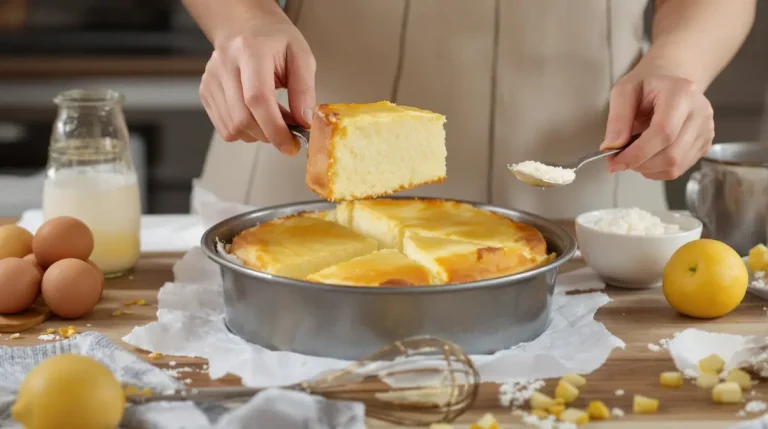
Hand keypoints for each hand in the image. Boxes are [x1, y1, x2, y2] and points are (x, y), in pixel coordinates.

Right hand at [199, 10, 315, 155]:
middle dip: (269, 135)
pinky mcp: (205, 92)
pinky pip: (225, 128)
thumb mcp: (301, 56)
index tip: (291, 144)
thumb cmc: (274, 41)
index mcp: (250, 50)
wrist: (245, 27)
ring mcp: (211, 79)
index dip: (274, 128)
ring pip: (232, 128)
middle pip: (242, 118)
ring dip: (258, 134)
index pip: (257, 98)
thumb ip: (305, 90)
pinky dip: (245, 131)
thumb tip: (304, 121)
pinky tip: (257, 116)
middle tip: (288, 132)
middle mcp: (225, 64)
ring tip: (273, 118)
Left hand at [600, 72, 714, 179]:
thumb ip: (617, 118)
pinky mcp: (706, 143)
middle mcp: (700, 112)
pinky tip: (648, 157)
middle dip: (640, 164)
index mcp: (681, 93)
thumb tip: (612, 147)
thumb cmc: (646, 85)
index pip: (663, 132)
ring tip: (634, 156)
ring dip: (648, 169)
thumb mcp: (624, 91)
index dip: (637, 153)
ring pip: (676, 166)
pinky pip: (680, 168)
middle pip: (671, 154)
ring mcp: (707, 129)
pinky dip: (658, 170)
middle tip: (620, 160)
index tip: (615, 161)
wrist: (671, 80)